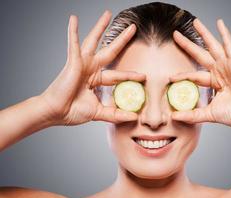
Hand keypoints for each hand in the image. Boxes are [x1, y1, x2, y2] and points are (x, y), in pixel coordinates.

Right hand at [39, 11, 145, 125]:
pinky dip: (72, 31)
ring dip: (100, 27)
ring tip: (108, 14)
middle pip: (111, 50)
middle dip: (122, 39)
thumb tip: (134, 118)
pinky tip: (73, 19)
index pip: (117, 74)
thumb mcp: (99, 113)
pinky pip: (73, 43)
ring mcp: (82, 63)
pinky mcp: (73, 61)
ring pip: (94, 40)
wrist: (56, 113)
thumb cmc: (73, 111)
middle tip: (133, 27)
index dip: (130, 74)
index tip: (143, 76)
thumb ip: (116, 114)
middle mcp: (91, 68)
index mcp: (97, 79)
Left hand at [170, 18, 230, 127]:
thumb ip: (192, 115)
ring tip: (194, 22)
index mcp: (214, 82)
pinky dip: (224, 33)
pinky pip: (228, 44)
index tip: (170, 77)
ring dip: (204, 33)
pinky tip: (219, 23)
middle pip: (199, 54)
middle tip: (176, 35)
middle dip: (187, 45)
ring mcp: (227, 64)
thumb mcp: (208, 113)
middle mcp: (219, 71)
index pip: (194, 75)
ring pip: (212, 45)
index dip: (183, 75)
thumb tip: (174, 117)